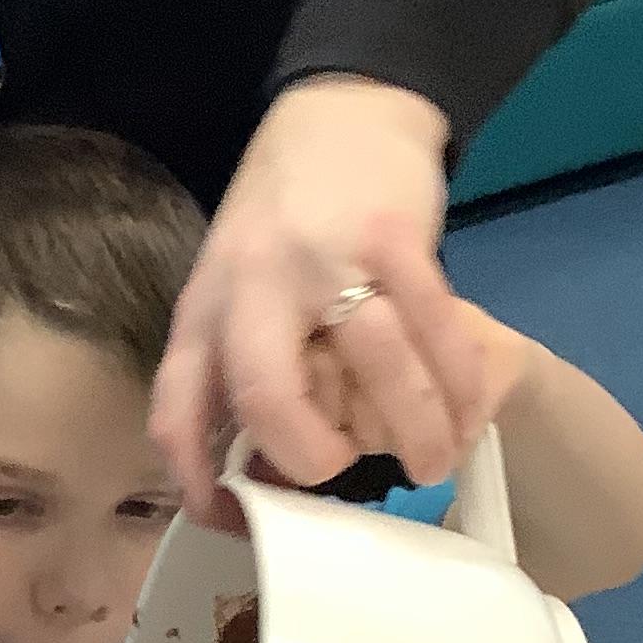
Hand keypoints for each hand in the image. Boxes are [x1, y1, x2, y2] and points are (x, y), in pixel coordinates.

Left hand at [154, 76, 498, 517]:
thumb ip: (244, 373)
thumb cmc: (288, 225)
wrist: (343, 113)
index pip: (177, 415)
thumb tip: (266, 479)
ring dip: (415, 434)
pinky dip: (457, 388)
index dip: (200, 489)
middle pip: (268, 398)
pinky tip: (465, 413)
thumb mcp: (237, 294)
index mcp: (204, 312)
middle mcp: (252, 286)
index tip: (242, 528)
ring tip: (434, 460)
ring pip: (376, 373)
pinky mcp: (395, 239)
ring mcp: (325, 259)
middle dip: (313, 461)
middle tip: (346, 476)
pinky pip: (436, 334)